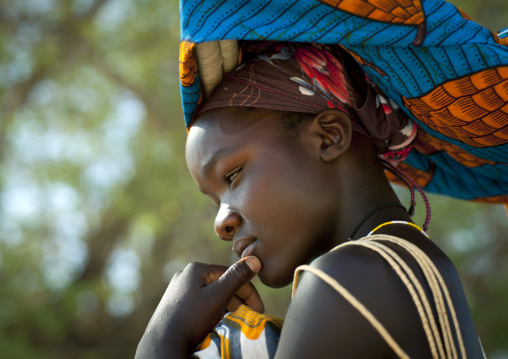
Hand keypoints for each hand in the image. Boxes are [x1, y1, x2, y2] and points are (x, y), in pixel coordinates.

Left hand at [135, 256, 262, 358]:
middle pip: (221, 285)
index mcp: (196, 268)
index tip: (259, 309)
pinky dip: (213, 311)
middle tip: (250, 317)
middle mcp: (186, 275)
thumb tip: (255, 259)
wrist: (163, 342)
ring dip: (227, 307)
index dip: (248, 292)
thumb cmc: (192, 317)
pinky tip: (218, 323)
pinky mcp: (175, 305)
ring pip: (212, 295)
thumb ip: (237, 278)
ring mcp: (179, 290)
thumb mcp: (218, 296)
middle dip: (238, 301)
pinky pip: (201, 304)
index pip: (231, 274)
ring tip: (236, 321)